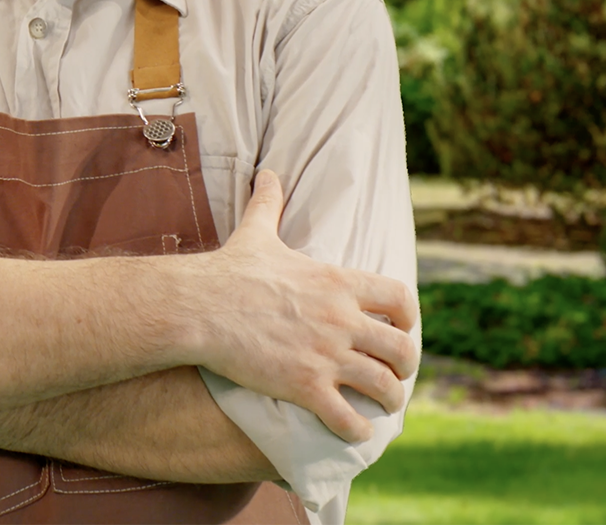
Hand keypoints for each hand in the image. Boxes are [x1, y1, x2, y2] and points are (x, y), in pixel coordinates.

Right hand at [181, 170, 419, 442]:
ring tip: (384, 408)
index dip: (408, 318)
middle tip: (395, 375)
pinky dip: (357, 430)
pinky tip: (354, 431)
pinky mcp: (304, 386)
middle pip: (402, 349)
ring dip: (390, 402)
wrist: (196, 307)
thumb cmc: (226, 271)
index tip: (402, 329)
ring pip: (384, 386)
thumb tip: (266, 173)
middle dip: (405, 367)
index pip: (400, 299)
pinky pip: (348, 418)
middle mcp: (341, 319)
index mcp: (337, 283)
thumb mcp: (256, 232)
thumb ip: (268, 203)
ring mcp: (326, 355)